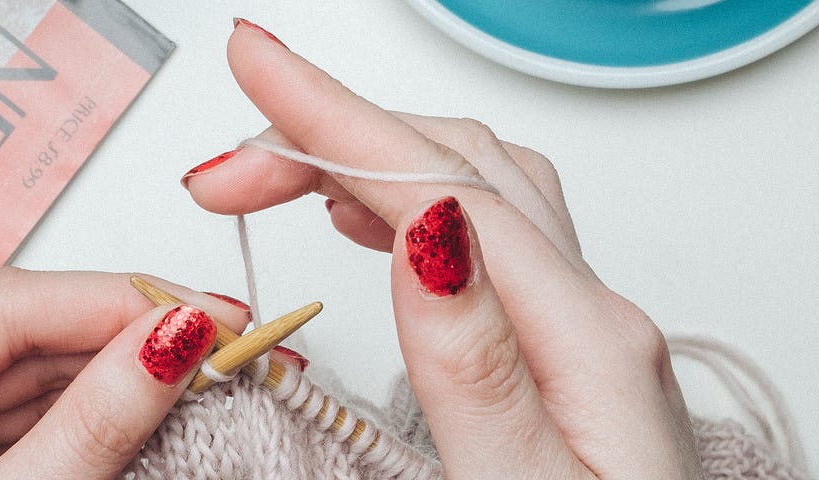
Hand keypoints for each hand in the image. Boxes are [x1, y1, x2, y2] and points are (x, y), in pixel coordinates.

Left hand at [0, 269, 248, 478]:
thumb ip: (95, 423)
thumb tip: (173, 341)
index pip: (2, 308)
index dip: (116, 301)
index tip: (209, 311)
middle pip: (21, 334)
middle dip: (130, 338)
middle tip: (227, 338)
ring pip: (31, 372)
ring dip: (121, 375)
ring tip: (207, 371)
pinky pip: (22, 414)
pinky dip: (91, 413)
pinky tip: (155, 402)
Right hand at [182, 20, 702, 477]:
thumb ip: (476, 366)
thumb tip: (432, 226)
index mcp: (586, 339)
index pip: (444, 185)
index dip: (336, 117)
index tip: (254, 62)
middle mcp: (596, 315)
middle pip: (458, 164)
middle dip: (332, 130)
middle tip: (222, 163)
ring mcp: (587, 328)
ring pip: (474, 185)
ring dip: (371, 154)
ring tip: (277, 168)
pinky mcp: (569, 350)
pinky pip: (488, 230)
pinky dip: (411, 196)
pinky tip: (372, 217)